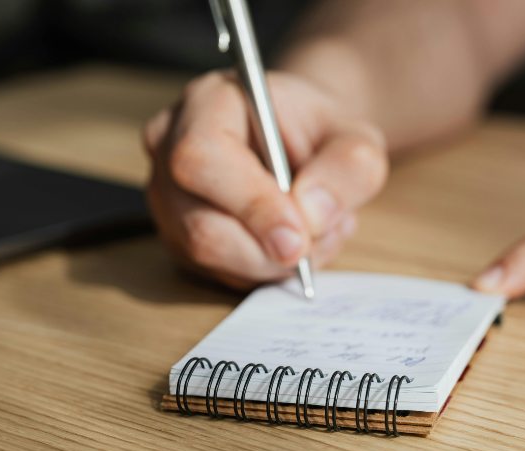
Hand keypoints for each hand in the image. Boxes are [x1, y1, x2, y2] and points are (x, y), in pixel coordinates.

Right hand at [143, 71, 386, 288]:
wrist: (306, 143)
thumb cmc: (323, 134)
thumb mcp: (356, 139)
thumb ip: (348, 168)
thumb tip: (311, 215)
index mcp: (208, 103)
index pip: (204, 157)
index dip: (252, 204)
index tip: (299, 236)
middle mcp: (171, 148)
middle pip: (200, 224)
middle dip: (267, 251)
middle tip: (318, 242)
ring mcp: (168, 197)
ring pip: (209, 256)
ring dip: (274, 262)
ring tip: (318, 232)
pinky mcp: (180, 237)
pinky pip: (218, 272)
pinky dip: (267, 270)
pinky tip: (295, 242)